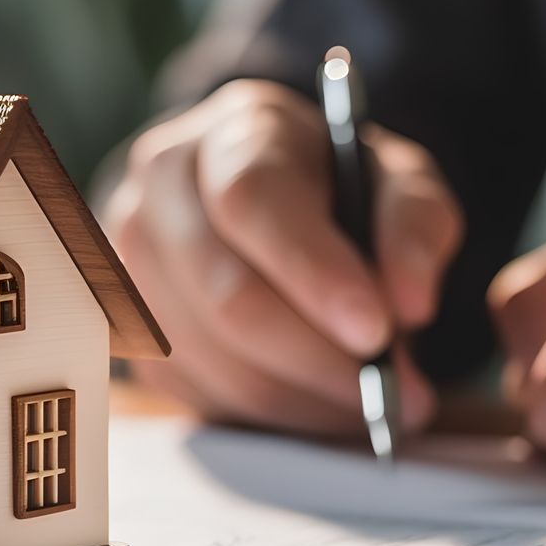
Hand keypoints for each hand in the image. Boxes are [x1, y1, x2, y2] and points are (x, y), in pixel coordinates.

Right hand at [102, 79, 463, 435]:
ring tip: (368, 400)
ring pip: (216, 360)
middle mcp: (161, 191)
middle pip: (228, 295)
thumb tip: (409, 304)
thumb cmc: (333, 190)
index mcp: (232, 134)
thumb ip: (415, 226)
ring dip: (302, 396)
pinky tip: (315, 396)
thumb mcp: (396, 182)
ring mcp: (131, 262)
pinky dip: (270, 411)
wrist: (258, 204)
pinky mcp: (130, 330)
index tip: (377, 331)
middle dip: (320, 358)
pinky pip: (200, 393)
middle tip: (393, 393)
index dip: (314, 272)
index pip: (254, 200)